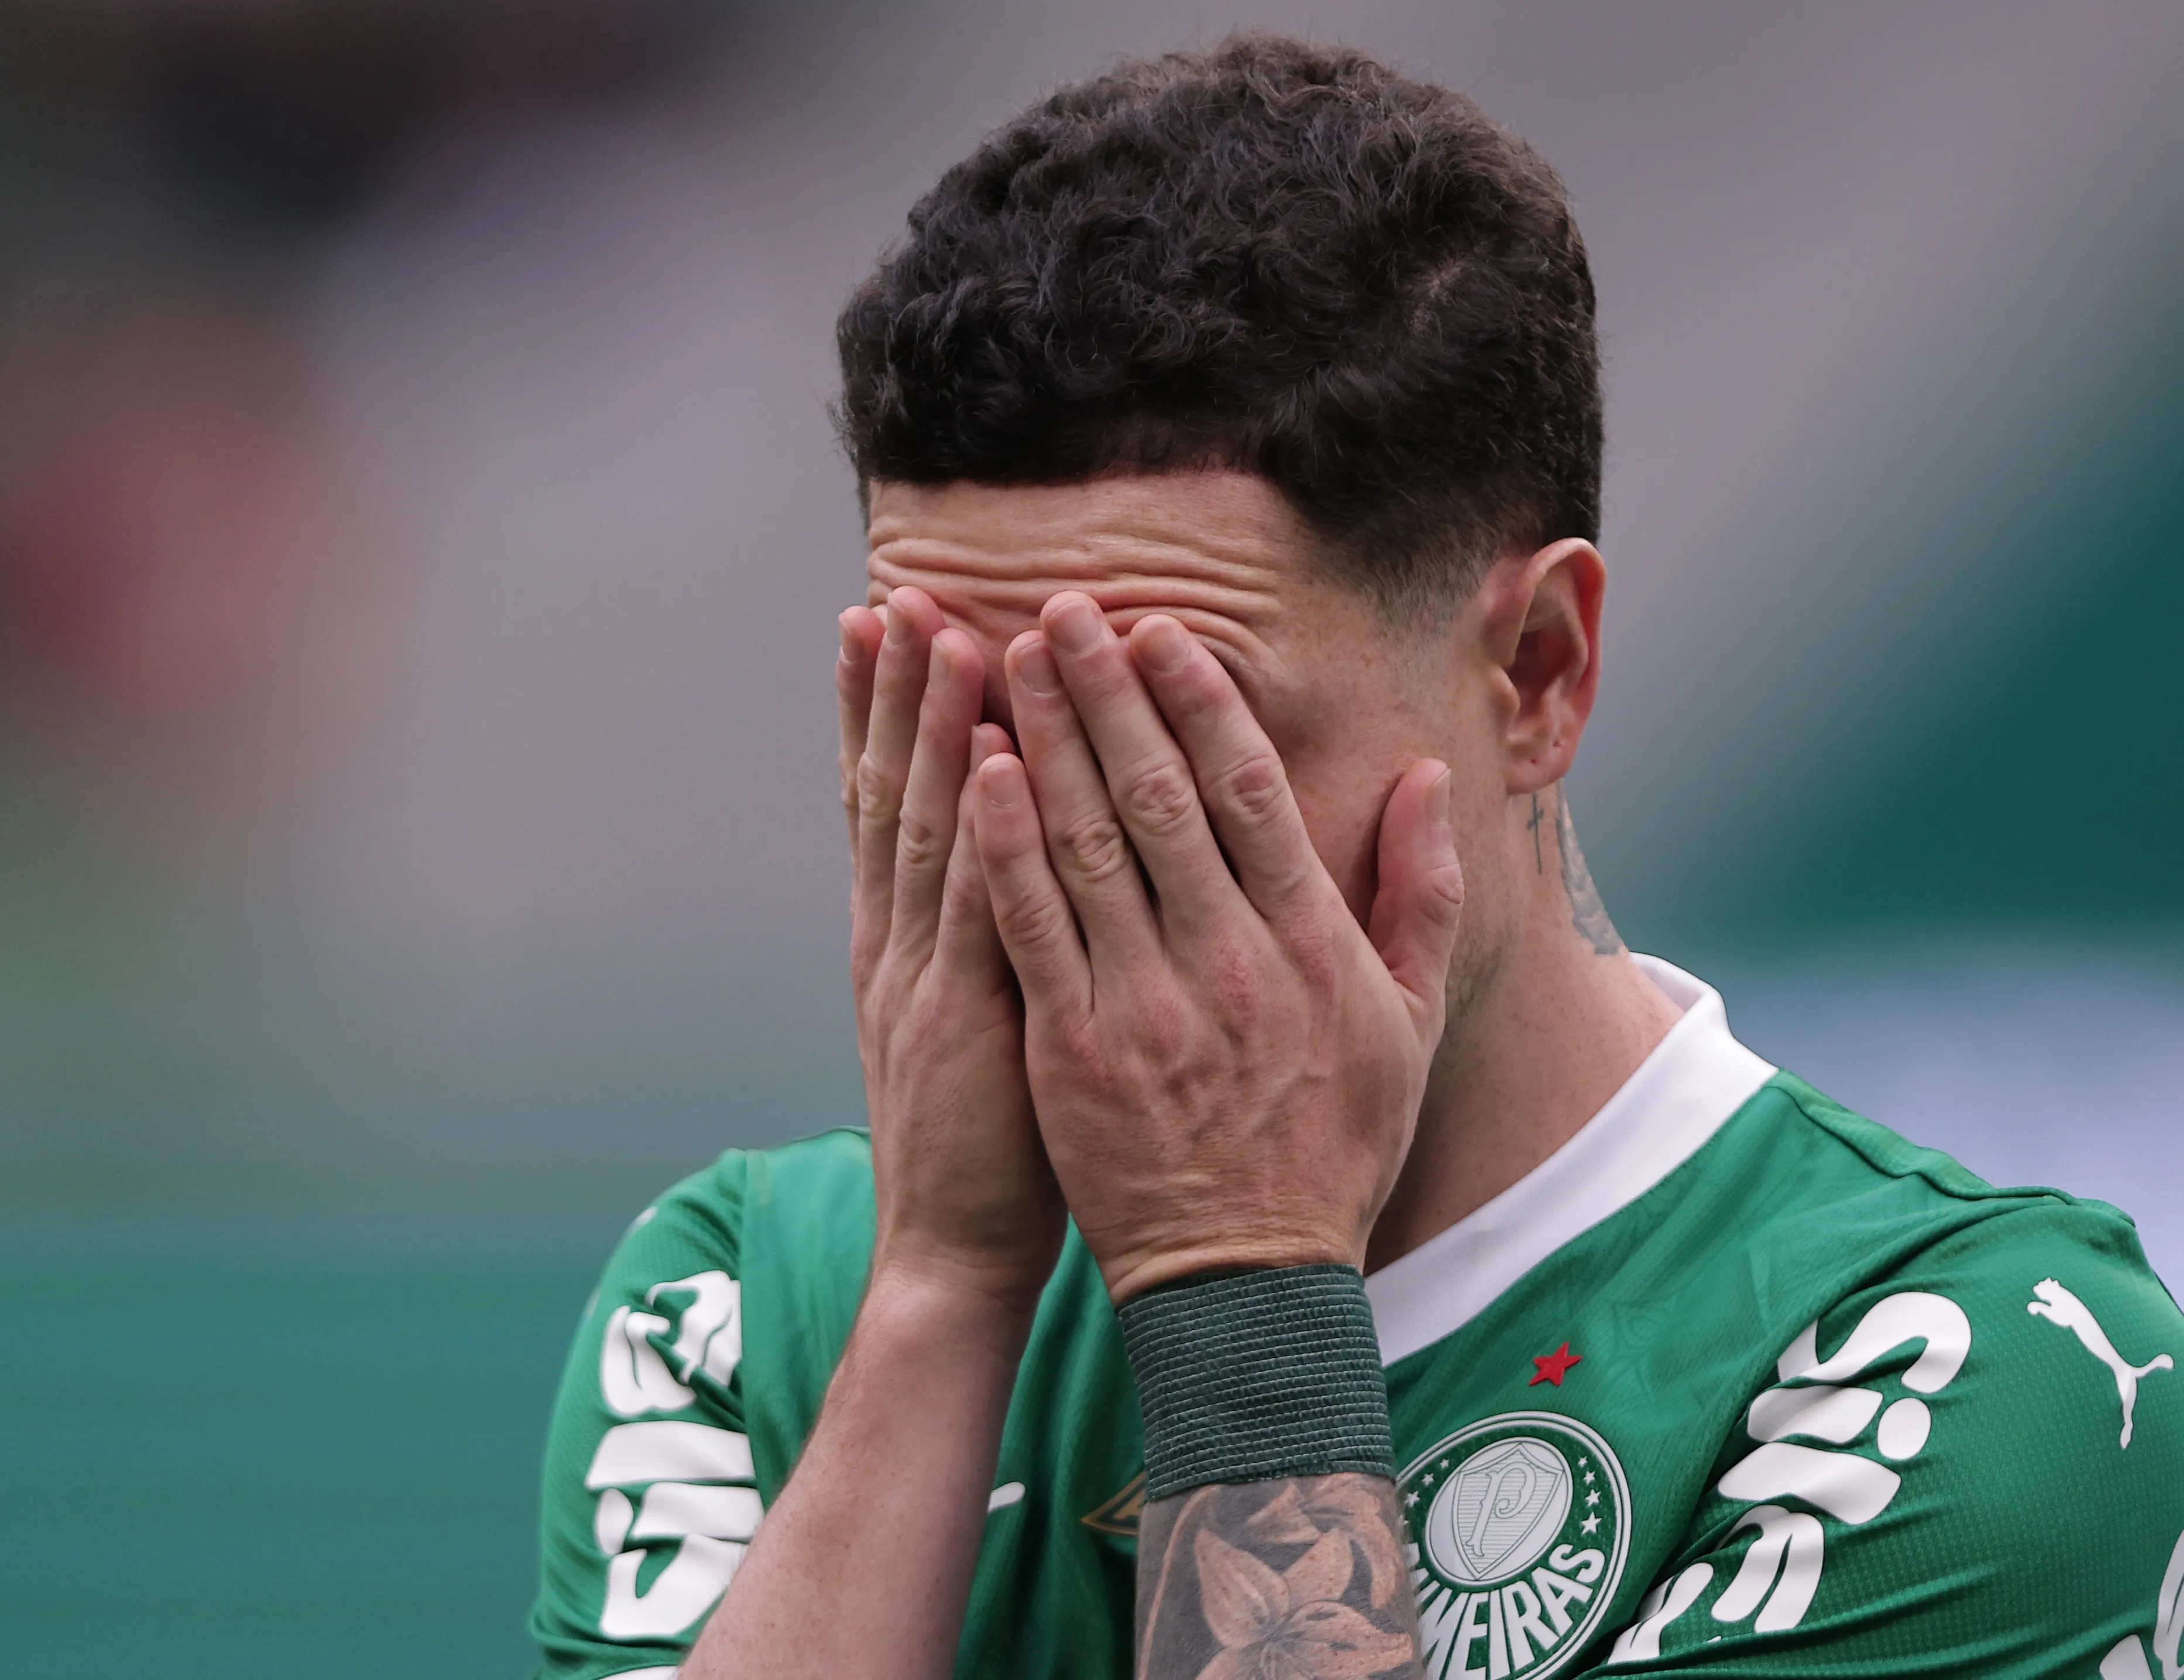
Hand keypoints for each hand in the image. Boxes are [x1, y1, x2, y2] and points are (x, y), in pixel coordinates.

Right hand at [841, 587, 1064, 1312]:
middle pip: (888, 794)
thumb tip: (1015, 858)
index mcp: (898, 946)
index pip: (879, 805)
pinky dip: (979, 829)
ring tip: (938, 631)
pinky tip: (989, 759)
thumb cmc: (991, 1143)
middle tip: (894, 591)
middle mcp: (896, 946)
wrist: (951, 1254)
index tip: (877, 621)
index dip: (874, 714)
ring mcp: (923, 978)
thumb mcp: (974, 1023)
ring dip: (929, 728)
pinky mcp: (970, 1019)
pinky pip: (976, 906)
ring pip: (923, 830)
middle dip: (892, 691)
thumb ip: (985, 940)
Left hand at [972, 593, 1462, 1301]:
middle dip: (1106, 693)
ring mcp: (1145, 1003)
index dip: (1198, 698)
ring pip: (1086, 844)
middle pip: (1158, 795)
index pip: (1247, 790)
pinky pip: (1032, 927)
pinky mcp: (1070, 1049)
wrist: (1249, 1282)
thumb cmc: (1332, 1145)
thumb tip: (1424, 778)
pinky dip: (1004, 844)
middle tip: (1063, 607)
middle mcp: (1227, 959)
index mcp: (1307, 942)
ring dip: (1045, 742)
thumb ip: (1419, 895)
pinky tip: (976, 773)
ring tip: (1009, 657)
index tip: (1159, 627)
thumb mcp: (1410, 1024)